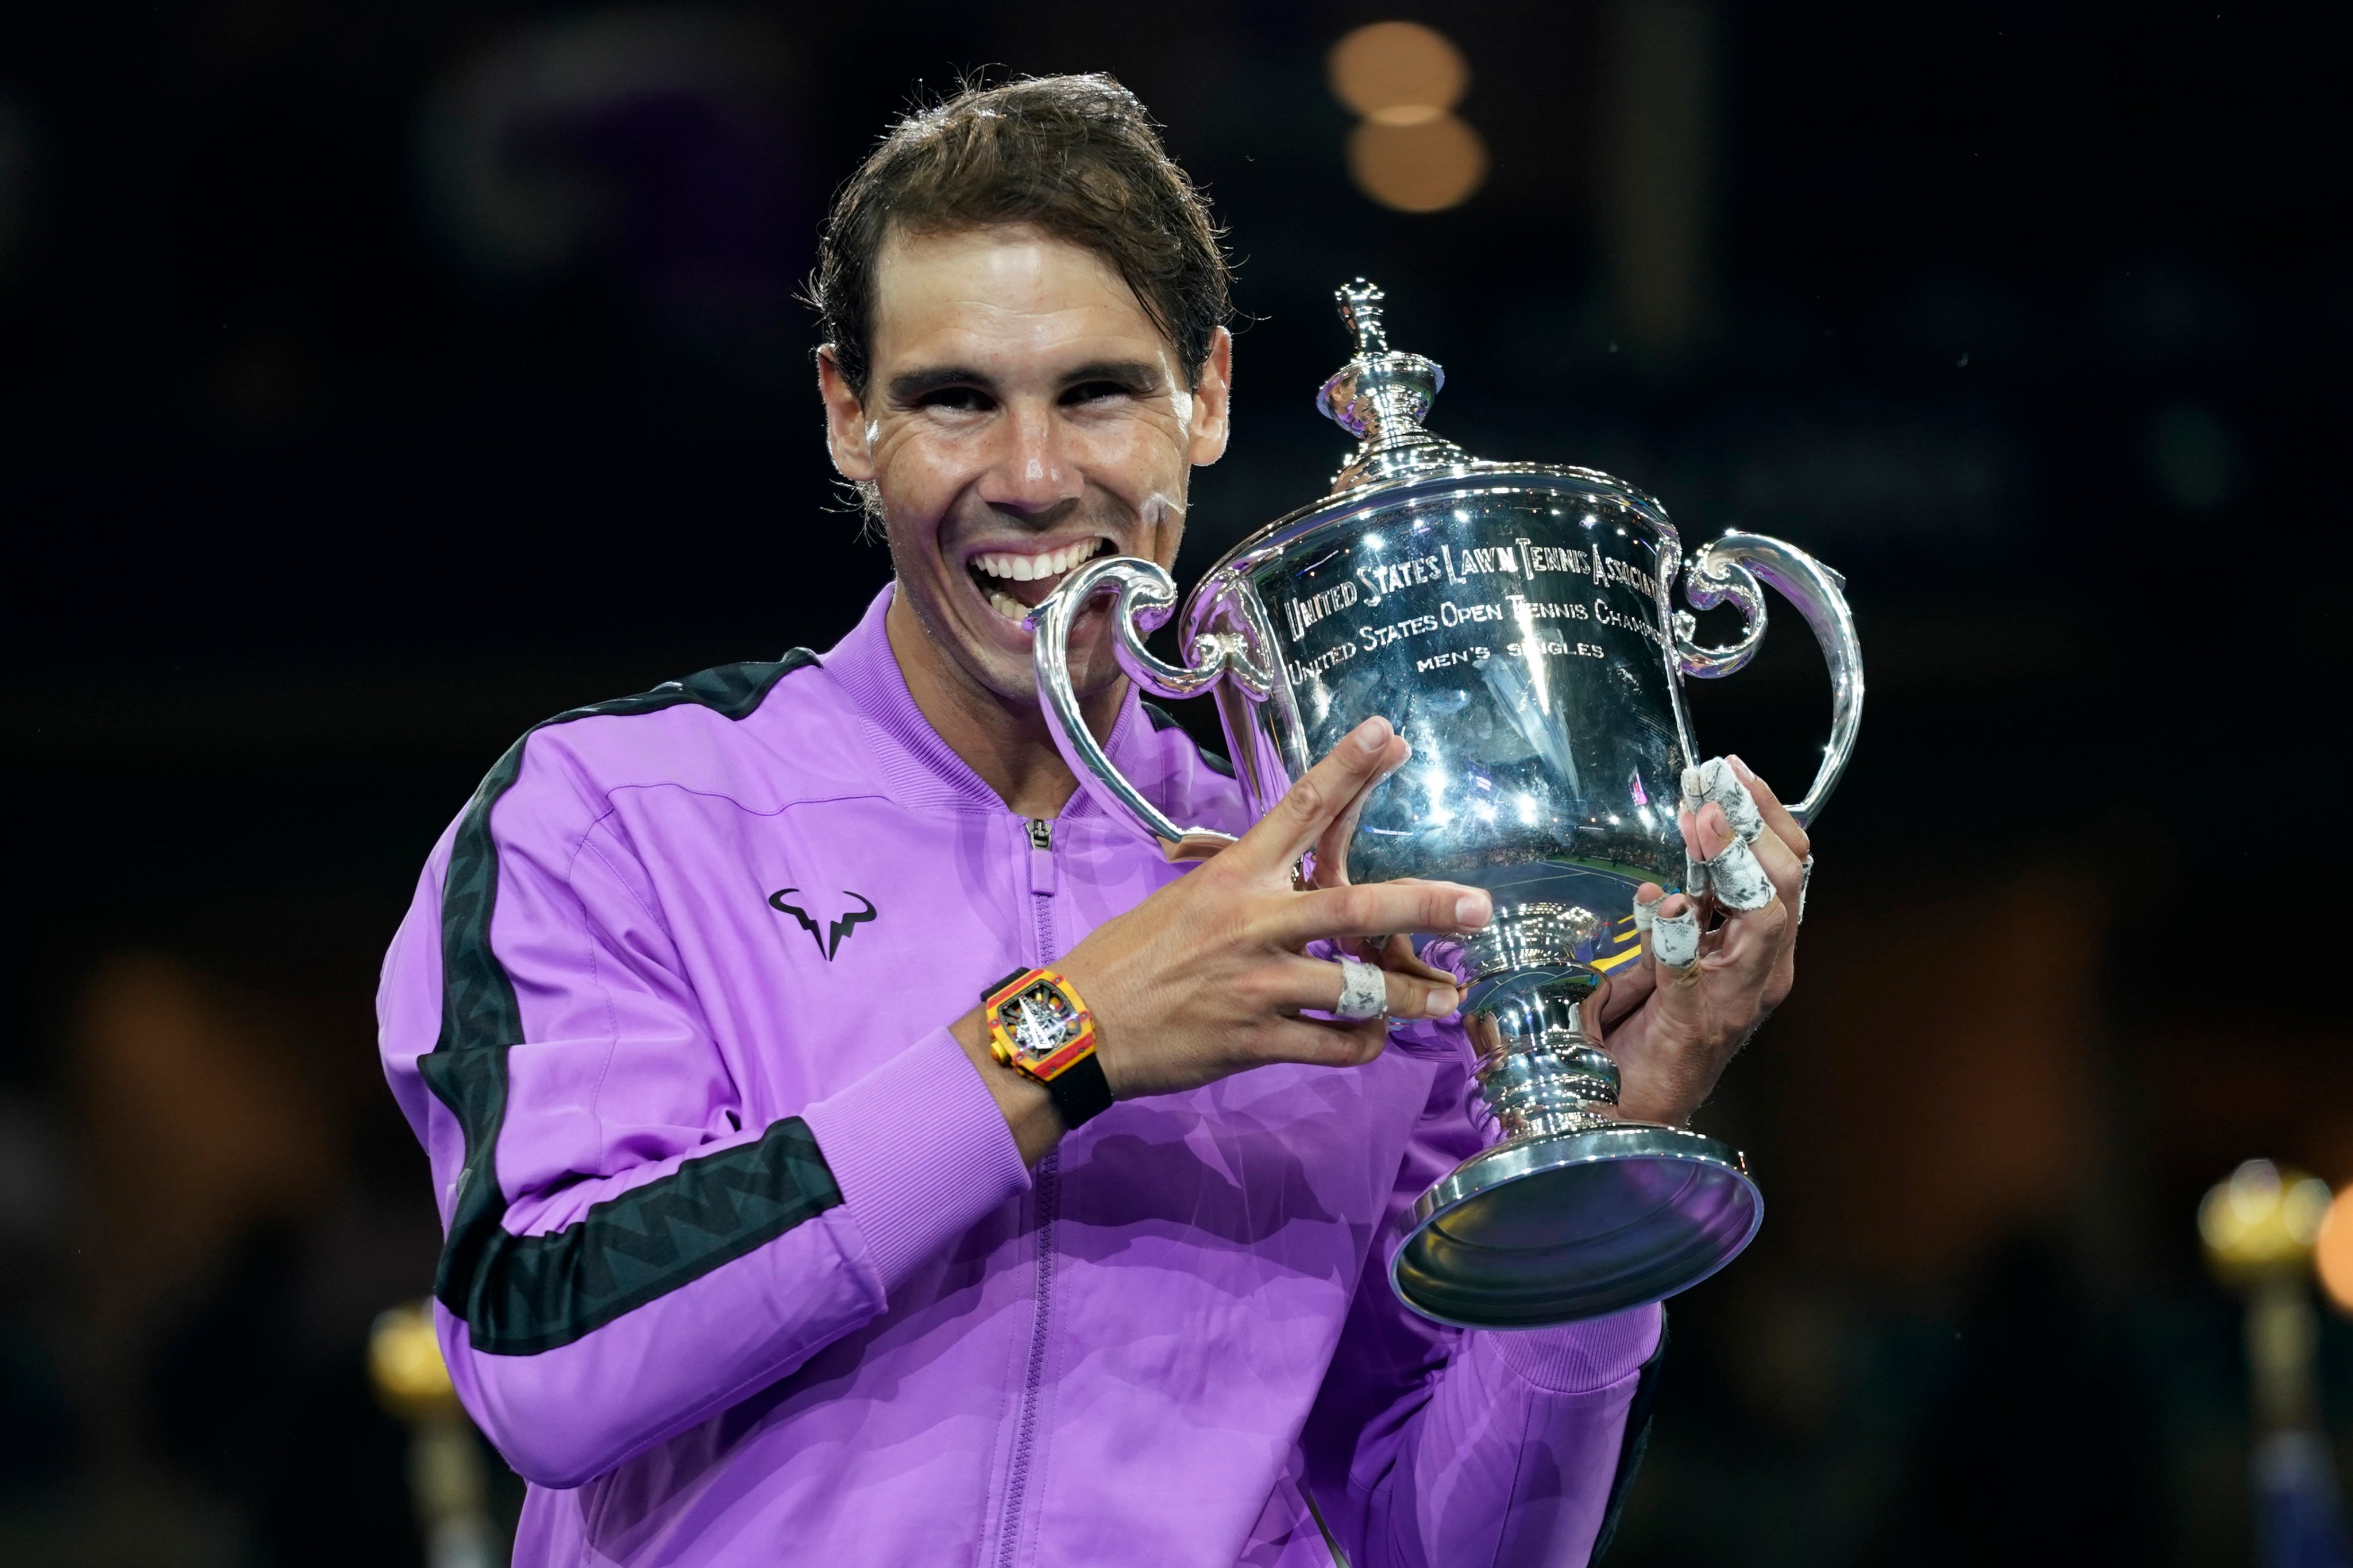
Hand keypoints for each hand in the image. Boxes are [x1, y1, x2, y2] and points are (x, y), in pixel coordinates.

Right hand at [1055, 716, 1488, 1099]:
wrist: (1080, 1025)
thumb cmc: (1129, 957)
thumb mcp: (1185, 899)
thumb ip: (1246, 889)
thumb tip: (1294, 880)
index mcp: (1233, 877)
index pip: (1298, 810)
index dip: (1347, 769)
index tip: (1388, 734)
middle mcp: (1252, 924)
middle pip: (1355, 908)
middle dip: (1425, 905)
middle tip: (1478, 906)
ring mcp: (1258, 986)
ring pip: (1359, 989)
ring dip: (1412, 997)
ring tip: (1446, 998)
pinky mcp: (1255, 1041)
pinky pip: (1334, 1046)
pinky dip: (1364, 1042)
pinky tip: (1373, 1036)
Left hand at [1594, 756, 1809, 1124]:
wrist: (1635, 1109)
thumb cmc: (1656, 1034)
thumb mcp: (1673, 958)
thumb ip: (1682, 921)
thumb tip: (1669, 883)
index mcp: (1763, 948)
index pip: (1787, 866)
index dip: (1764, 814)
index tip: (1730, 772)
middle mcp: (1765, 969)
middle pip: (1788, 879)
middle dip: (1754, 821)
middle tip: (1713, 783)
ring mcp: (1738, 997)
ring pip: (1768, 915)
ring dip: (1733, 860)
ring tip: (1700, 820)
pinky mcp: (1697, 1023)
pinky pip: (1693, 971)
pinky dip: (1677, 932)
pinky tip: (1660, 901)